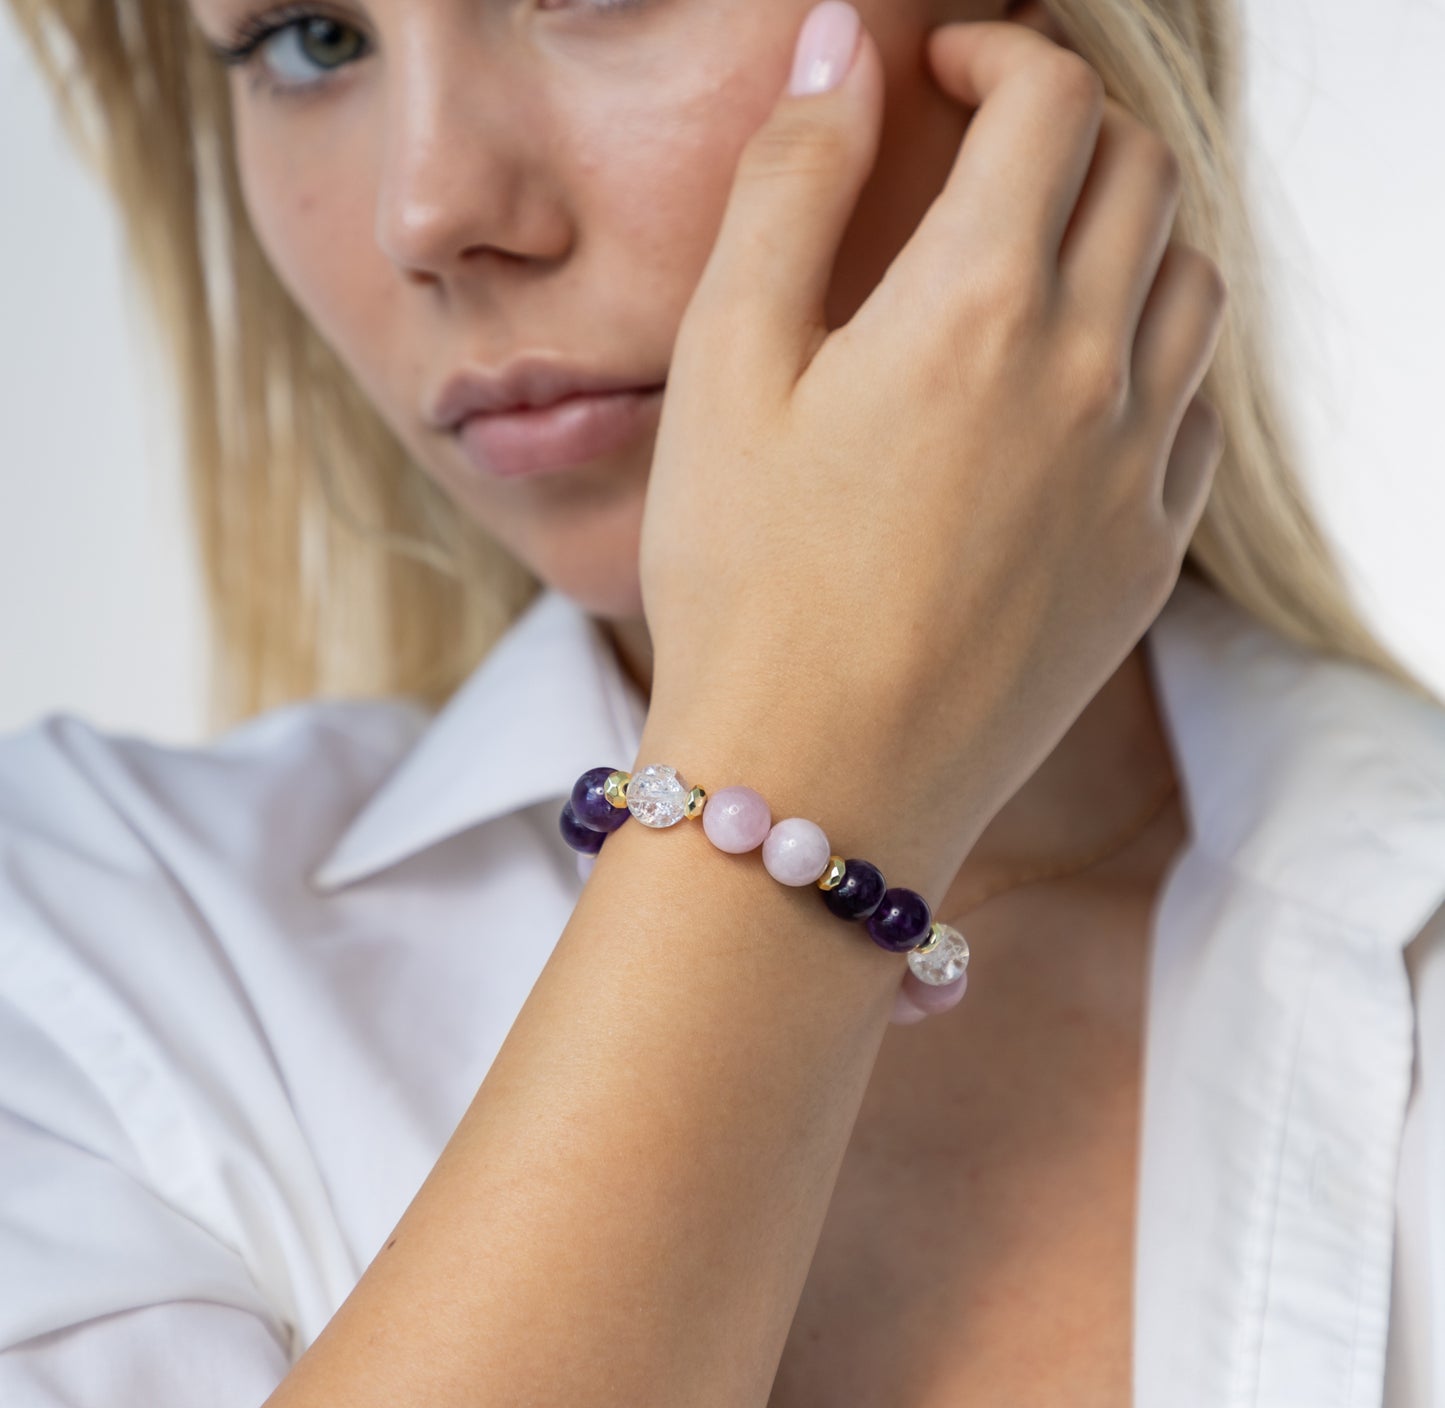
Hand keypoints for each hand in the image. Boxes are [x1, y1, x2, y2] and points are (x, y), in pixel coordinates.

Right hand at [635, 3, 1226, 1015]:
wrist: (814, 787)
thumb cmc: (744, 583)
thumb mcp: (726, 369)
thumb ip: (792, 188)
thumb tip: (839, 46)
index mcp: (981, 304)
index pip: (1049, 103)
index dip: (999, 55)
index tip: (945, 71)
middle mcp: (1090, 374)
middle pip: (1142, 177)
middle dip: (1073, 129)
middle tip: (996, 150)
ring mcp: (1137, 476)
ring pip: (1193, 287)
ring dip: (1133, 233)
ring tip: (1047, 258)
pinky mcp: (1146, 562)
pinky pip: (1195, 414)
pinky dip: (1155, 360)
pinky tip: (1079, 392)